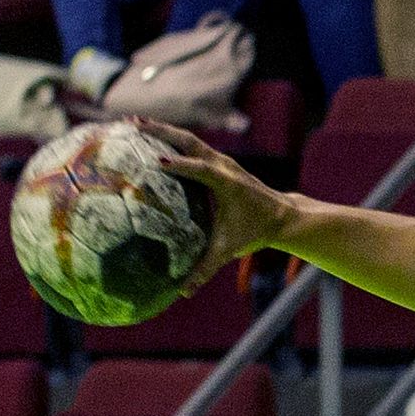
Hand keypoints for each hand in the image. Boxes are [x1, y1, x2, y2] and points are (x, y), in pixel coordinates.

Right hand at [137, 119, 291, 296]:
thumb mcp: (229, 249)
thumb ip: (206, 269)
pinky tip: (148, 135)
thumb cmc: (254, 230)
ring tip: (132, 124)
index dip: (180, 166)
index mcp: (227, 183)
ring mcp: (220, 160)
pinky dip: (170, 138)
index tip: (157, 161)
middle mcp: (223, 165)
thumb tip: (183, 292)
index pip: (201, 170)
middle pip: (190, 143)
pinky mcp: (217, 160)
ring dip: (162, 130)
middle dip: (162, 133)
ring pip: (188, 139)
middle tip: (132, 125)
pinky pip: (190, 145)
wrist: (282, 215)